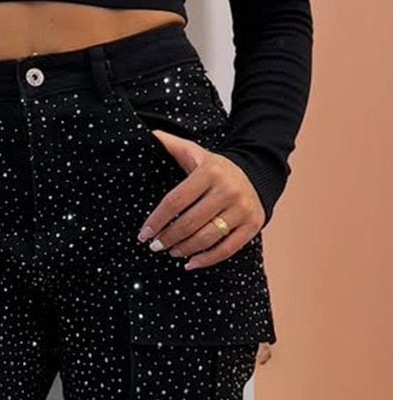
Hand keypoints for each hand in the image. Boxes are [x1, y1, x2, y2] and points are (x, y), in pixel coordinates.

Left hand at [136, 129, 264, 268]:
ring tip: (171, 251)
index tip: (144, 234)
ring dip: (184, 249)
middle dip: (168, 238)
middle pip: (189, 223)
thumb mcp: (196, 154)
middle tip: (155, 246)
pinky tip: (190, 263)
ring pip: (206, 238)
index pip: (175, 201)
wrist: (256, 173)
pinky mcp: (253, 224)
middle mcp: (228, 189)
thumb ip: (172, 146)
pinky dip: (206, 260)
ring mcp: (242, 208)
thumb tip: (148, 135)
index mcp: (210, 172)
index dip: (156, 221)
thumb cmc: (216, 169)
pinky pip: (227, 249)